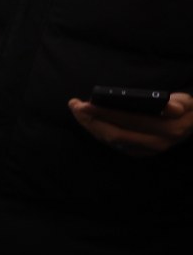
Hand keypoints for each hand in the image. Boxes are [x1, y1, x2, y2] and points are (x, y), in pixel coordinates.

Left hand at [68, 93, 192, 155]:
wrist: (192, 125)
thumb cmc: (184, 107)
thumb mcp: (185, 101)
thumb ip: (177, 103)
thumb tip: (168, 107)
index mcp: (168, 128)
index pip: (129, 120)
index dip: (105, 112)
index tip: (85, 103)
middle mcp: (156, 143)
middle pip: (114, 134)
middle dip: (90, 120)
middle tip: (74, 105)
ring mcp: (148, 150)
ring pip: (112, 141)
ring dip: (91, 125)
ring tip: (77, 110)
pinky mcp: (141, 153)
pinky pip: (114, 144)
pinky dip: (99, 131)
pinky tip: (89, 120)